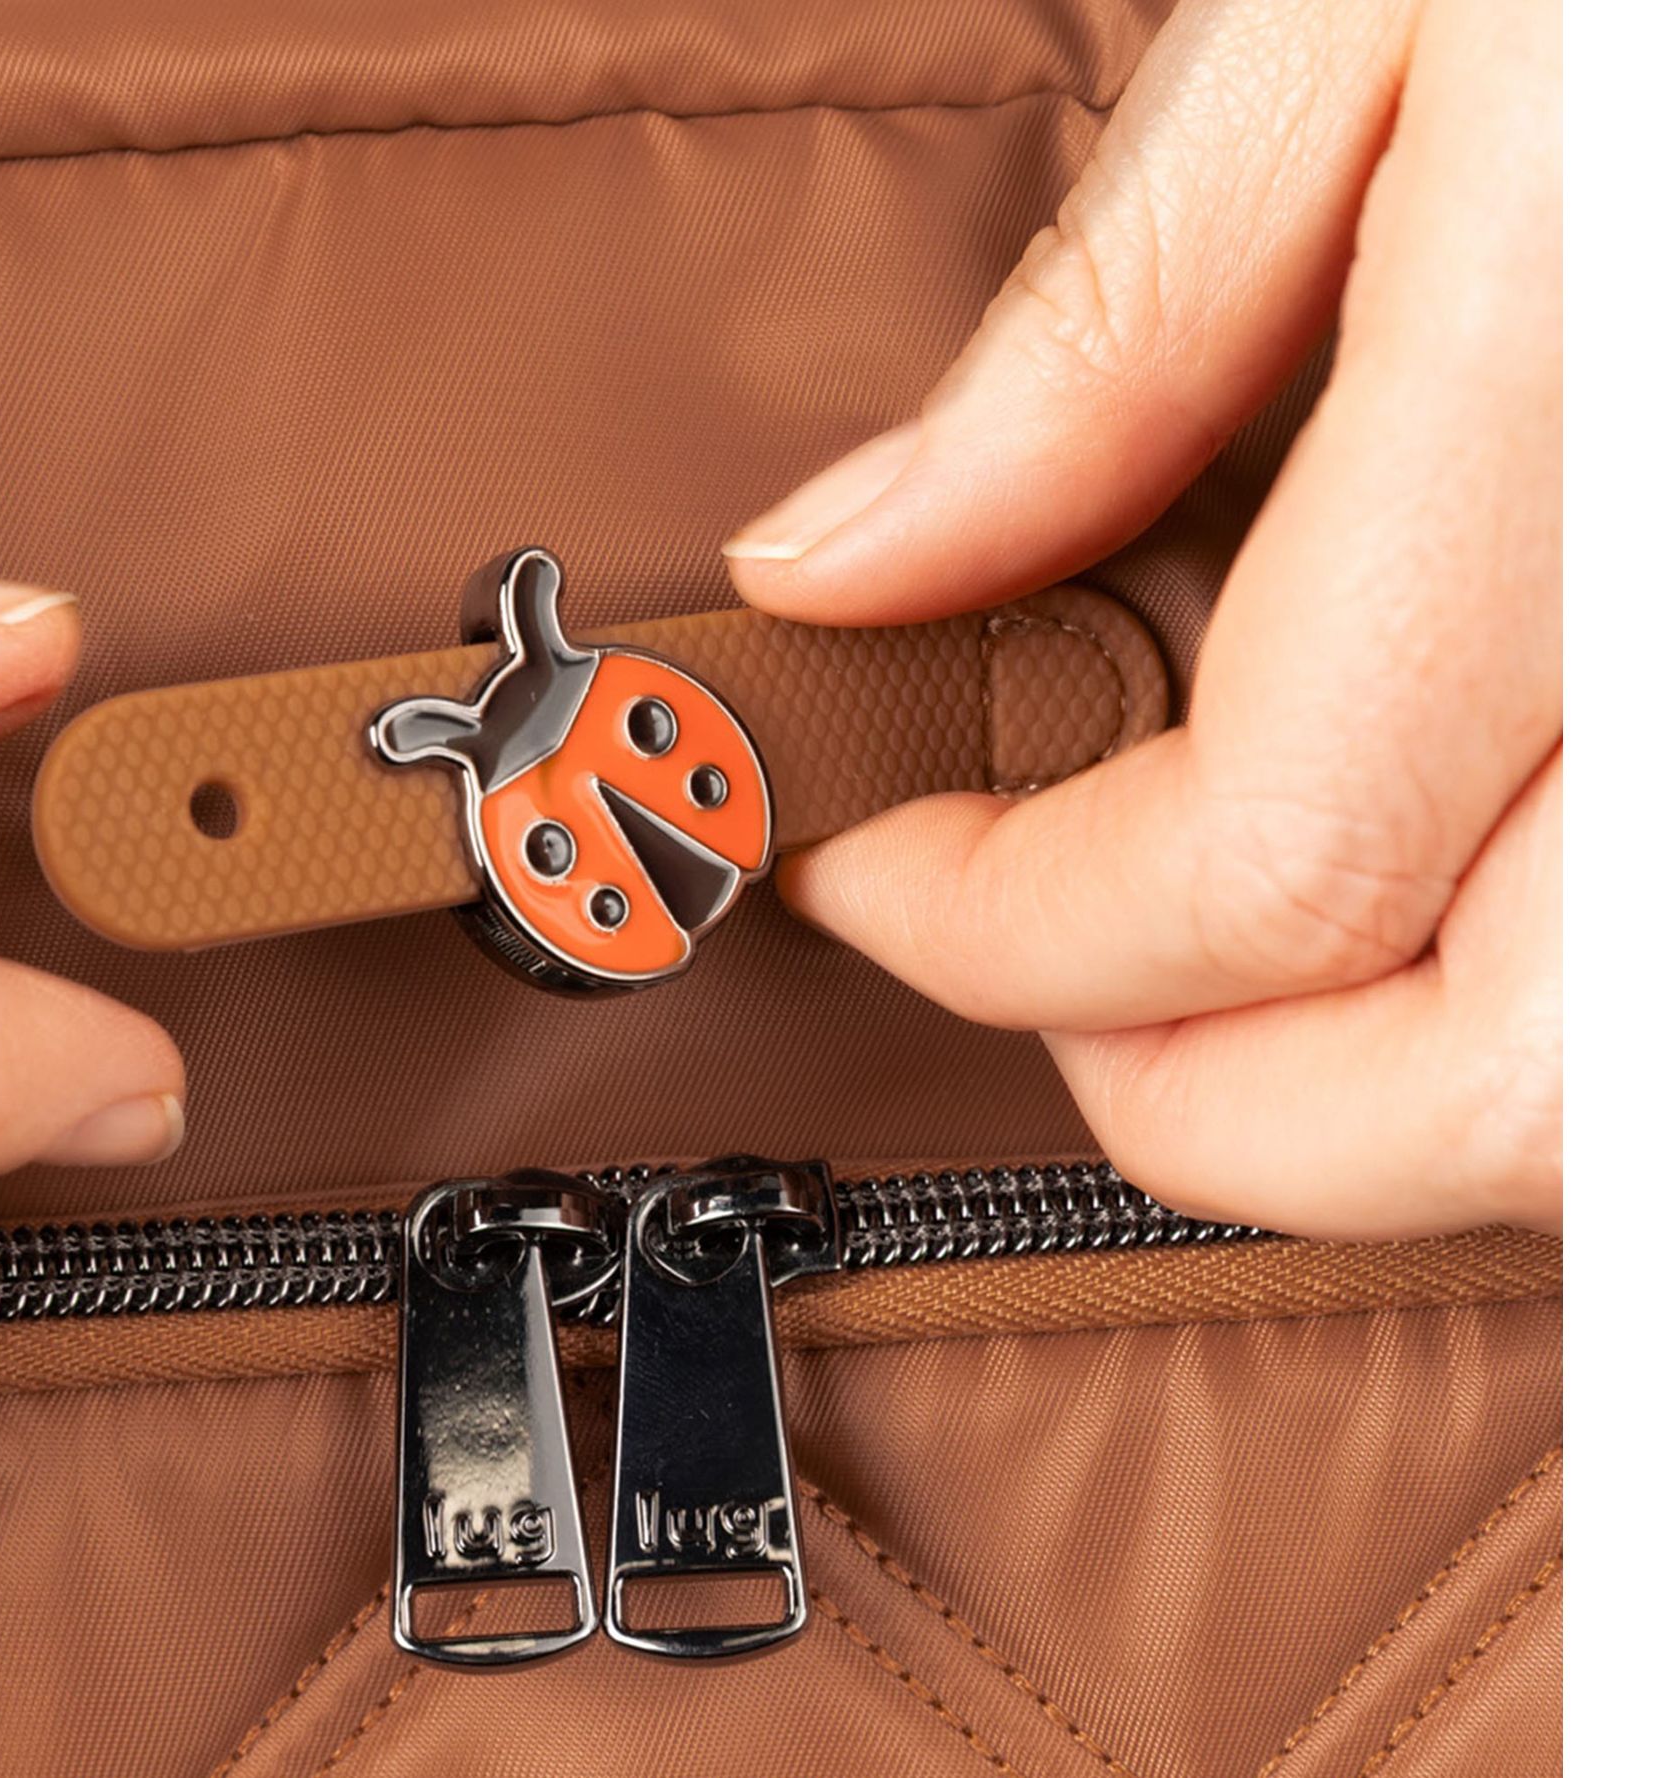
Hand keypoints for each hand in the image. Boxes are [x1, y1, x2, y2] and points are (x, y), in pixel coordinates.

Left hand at [723, 0, 1556, 1238]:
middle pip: (1477, 1093)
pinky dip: (1497, 1005)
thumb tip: (844, 566)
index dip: (1010, 923)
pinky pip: (1634, 987)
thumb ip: (1106, 335)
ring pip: (1585, 1100)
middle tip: (1028, 960)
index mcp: (1594, 428)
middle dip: (1190, 1086)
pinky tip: (1393, 873)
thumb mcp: (1365, 7)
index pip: (1267, 861)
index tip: (865, 854)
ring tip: (1189, 937)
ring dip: (1358, 1088)